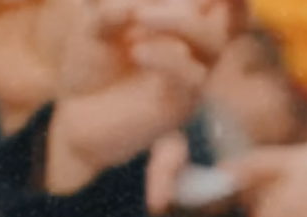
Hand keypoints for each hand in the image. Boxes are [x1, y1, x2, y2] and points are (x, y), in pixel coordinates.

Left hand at [45, 0, 238, 192]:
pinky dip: (167, 58)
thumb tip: (135, 8)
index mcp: (178, 22)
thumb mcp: (94, 28)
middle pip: (228, 16)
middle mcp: (192, 47)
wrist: (79, 115)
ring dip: (181, 22)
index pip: (214, 5)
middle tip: (144, 9)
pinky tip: (136, 52)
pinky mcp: (183, 105)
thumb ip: (111, 11)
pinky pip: (192, 78)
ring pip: (213, 42)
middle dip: (205, 2)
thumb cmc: (92, 67)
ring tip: (139, 16)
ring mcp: (191, 76)